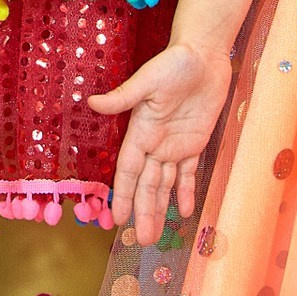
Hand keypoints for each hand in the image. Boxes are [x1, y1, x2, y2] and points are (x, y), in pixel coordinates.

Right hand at [89, 42, 231, 231]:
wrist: (204, 54)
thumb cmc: (175, 63)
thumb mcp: (148, 79)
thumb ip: (124, 95)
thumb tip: (92, 103)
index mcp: (141, 130)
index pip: (129, 169)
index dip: (124, 194)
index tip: (118, 218)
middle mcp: (155, 142)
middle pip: (147, 184)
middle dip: (144, 211)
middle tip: (144, 241)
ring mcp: (174, 144)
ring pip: (165, 184)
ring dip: (160, 208)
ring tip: (156, 236)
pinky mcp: (194, 142)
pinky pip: (188, 173)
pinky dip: (186, 192)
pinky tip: (185, 211)